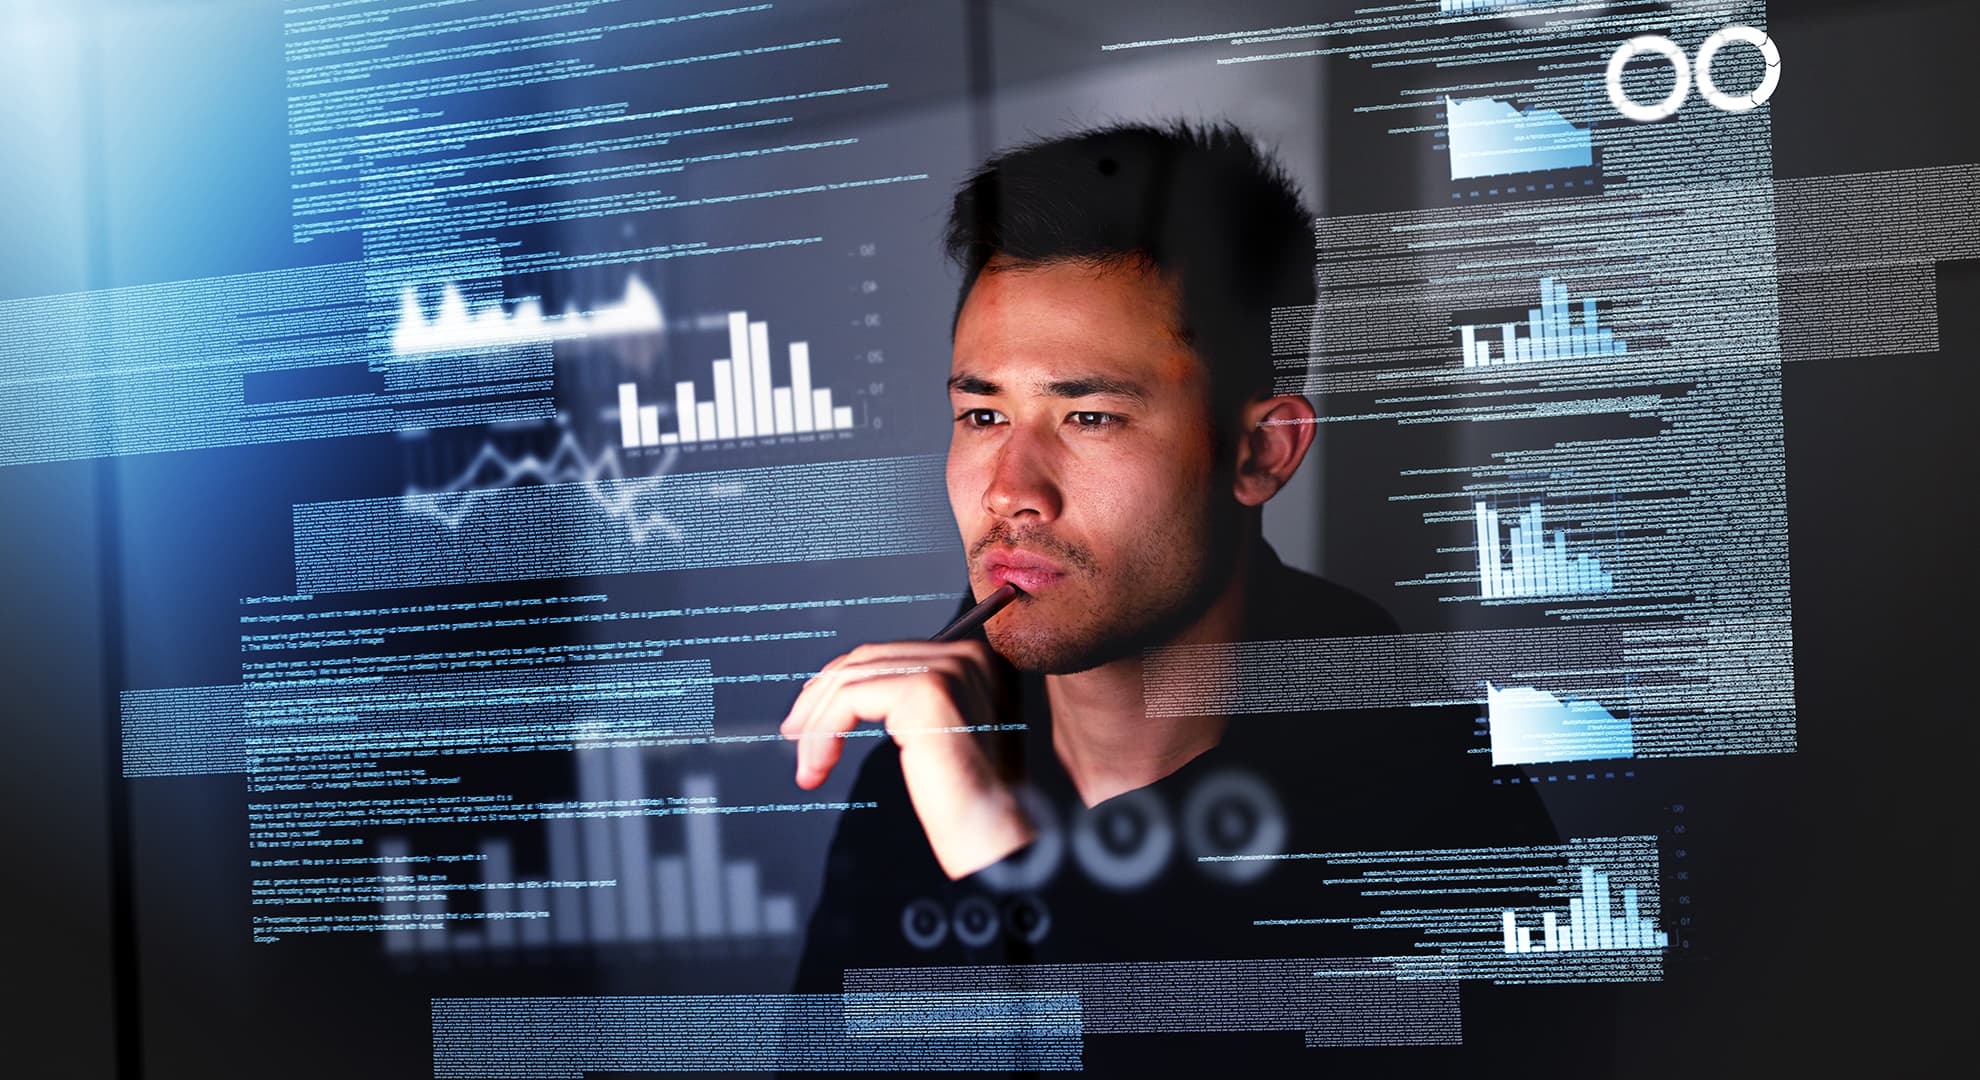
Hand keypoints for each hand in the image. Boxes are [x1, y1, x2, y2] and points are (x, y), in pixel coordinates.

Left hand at [779, 639, 1033, 878]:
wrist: (994, 835)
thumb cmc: (969, 797)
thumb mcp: (938, 733)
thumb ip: (907, 701)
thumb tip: (845, 686)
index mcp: (974, 658)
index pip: (888, 654)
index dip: (841, 680)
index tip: (810, 713)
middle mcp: (967, 654)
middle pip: (866, 659)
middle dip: (821, 697)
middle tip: (794, 735)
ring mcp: (949, 668)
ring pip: (851, 678)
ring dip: (817, 723)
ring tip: (807, 764)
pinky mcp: (927, 690)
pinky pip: (850, 698)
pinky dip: (823, 732)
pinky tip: (818, 766)